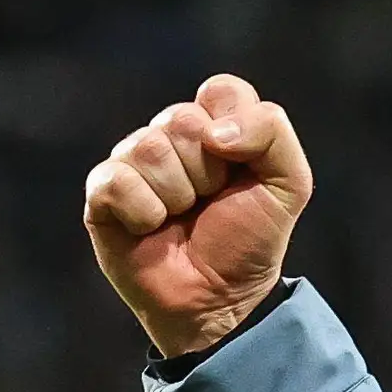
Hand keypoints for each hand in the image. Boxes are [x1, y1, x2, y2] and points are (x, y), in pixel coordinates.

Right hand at [83, 73, 312, 357]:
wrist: (220, 300)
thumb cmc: (249, 242)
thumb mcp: (289, 185)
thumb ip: (272, 133)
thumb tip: (214, 132)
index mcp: (215, 125)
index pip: (221, 90)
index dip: (237, 131)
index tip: (242, 171)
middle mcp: (170, 136)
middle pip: (183, 120)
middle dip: (208, 172)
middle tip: (210, 204)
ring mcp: (133, 162)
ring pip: (150, 147)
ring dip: (178, 195)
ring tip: (182, 219)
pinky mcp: (102, 193)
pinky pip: (117, 179)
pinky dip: (143, 211)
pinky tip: (151, 228)